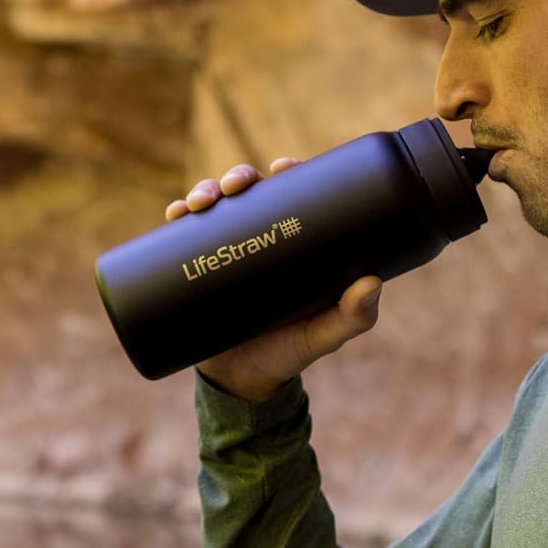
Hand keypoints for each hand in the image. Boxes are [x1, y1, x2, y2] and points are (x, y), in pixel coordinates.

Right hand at [163, 157, 382, 403]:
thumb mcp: (325, 334)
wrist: (243, 381)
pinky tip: (175, 212)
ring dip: (204, 190)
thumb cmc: (291, 352)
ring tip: (200, 202)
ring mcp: (225, 251)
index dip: (288, 172)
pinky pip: (183, 235)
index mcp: (293, 243)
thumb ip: (354, 316)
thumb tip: (371, 283)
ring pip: (214, 207)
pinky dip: (178, 216)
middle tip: (235, 185)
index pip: (292, 195)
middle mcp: (258, 239)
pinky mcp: (197, 266)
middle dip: (238, 176)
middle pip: (248, 193)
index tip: (282, 166)